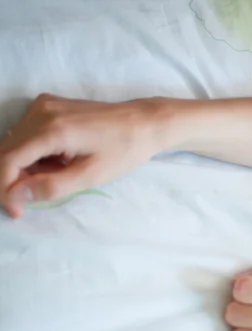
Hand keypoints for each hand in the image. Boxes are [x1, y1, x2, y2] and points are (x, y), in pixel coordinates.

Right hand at [1, 94, 165, 217]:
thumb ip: (51, 187)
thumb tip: (14, 195)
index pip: (7, 159)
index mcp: (51, 129)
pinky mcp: (48, 105)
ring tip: (61, 174)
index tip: (16, 210)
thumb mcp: (91, 176)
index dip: (5, 188)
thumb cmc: (124, 150)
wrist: (144, 122)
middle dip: (16, 179)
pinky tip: (60, 161)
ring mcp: (43, 105)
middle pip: (7, 151)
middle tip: (39, 197)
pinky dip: (36, 154)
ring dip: (28, 167)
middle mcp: (41, 111)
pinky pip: (27, 134)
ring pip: (15, 144)